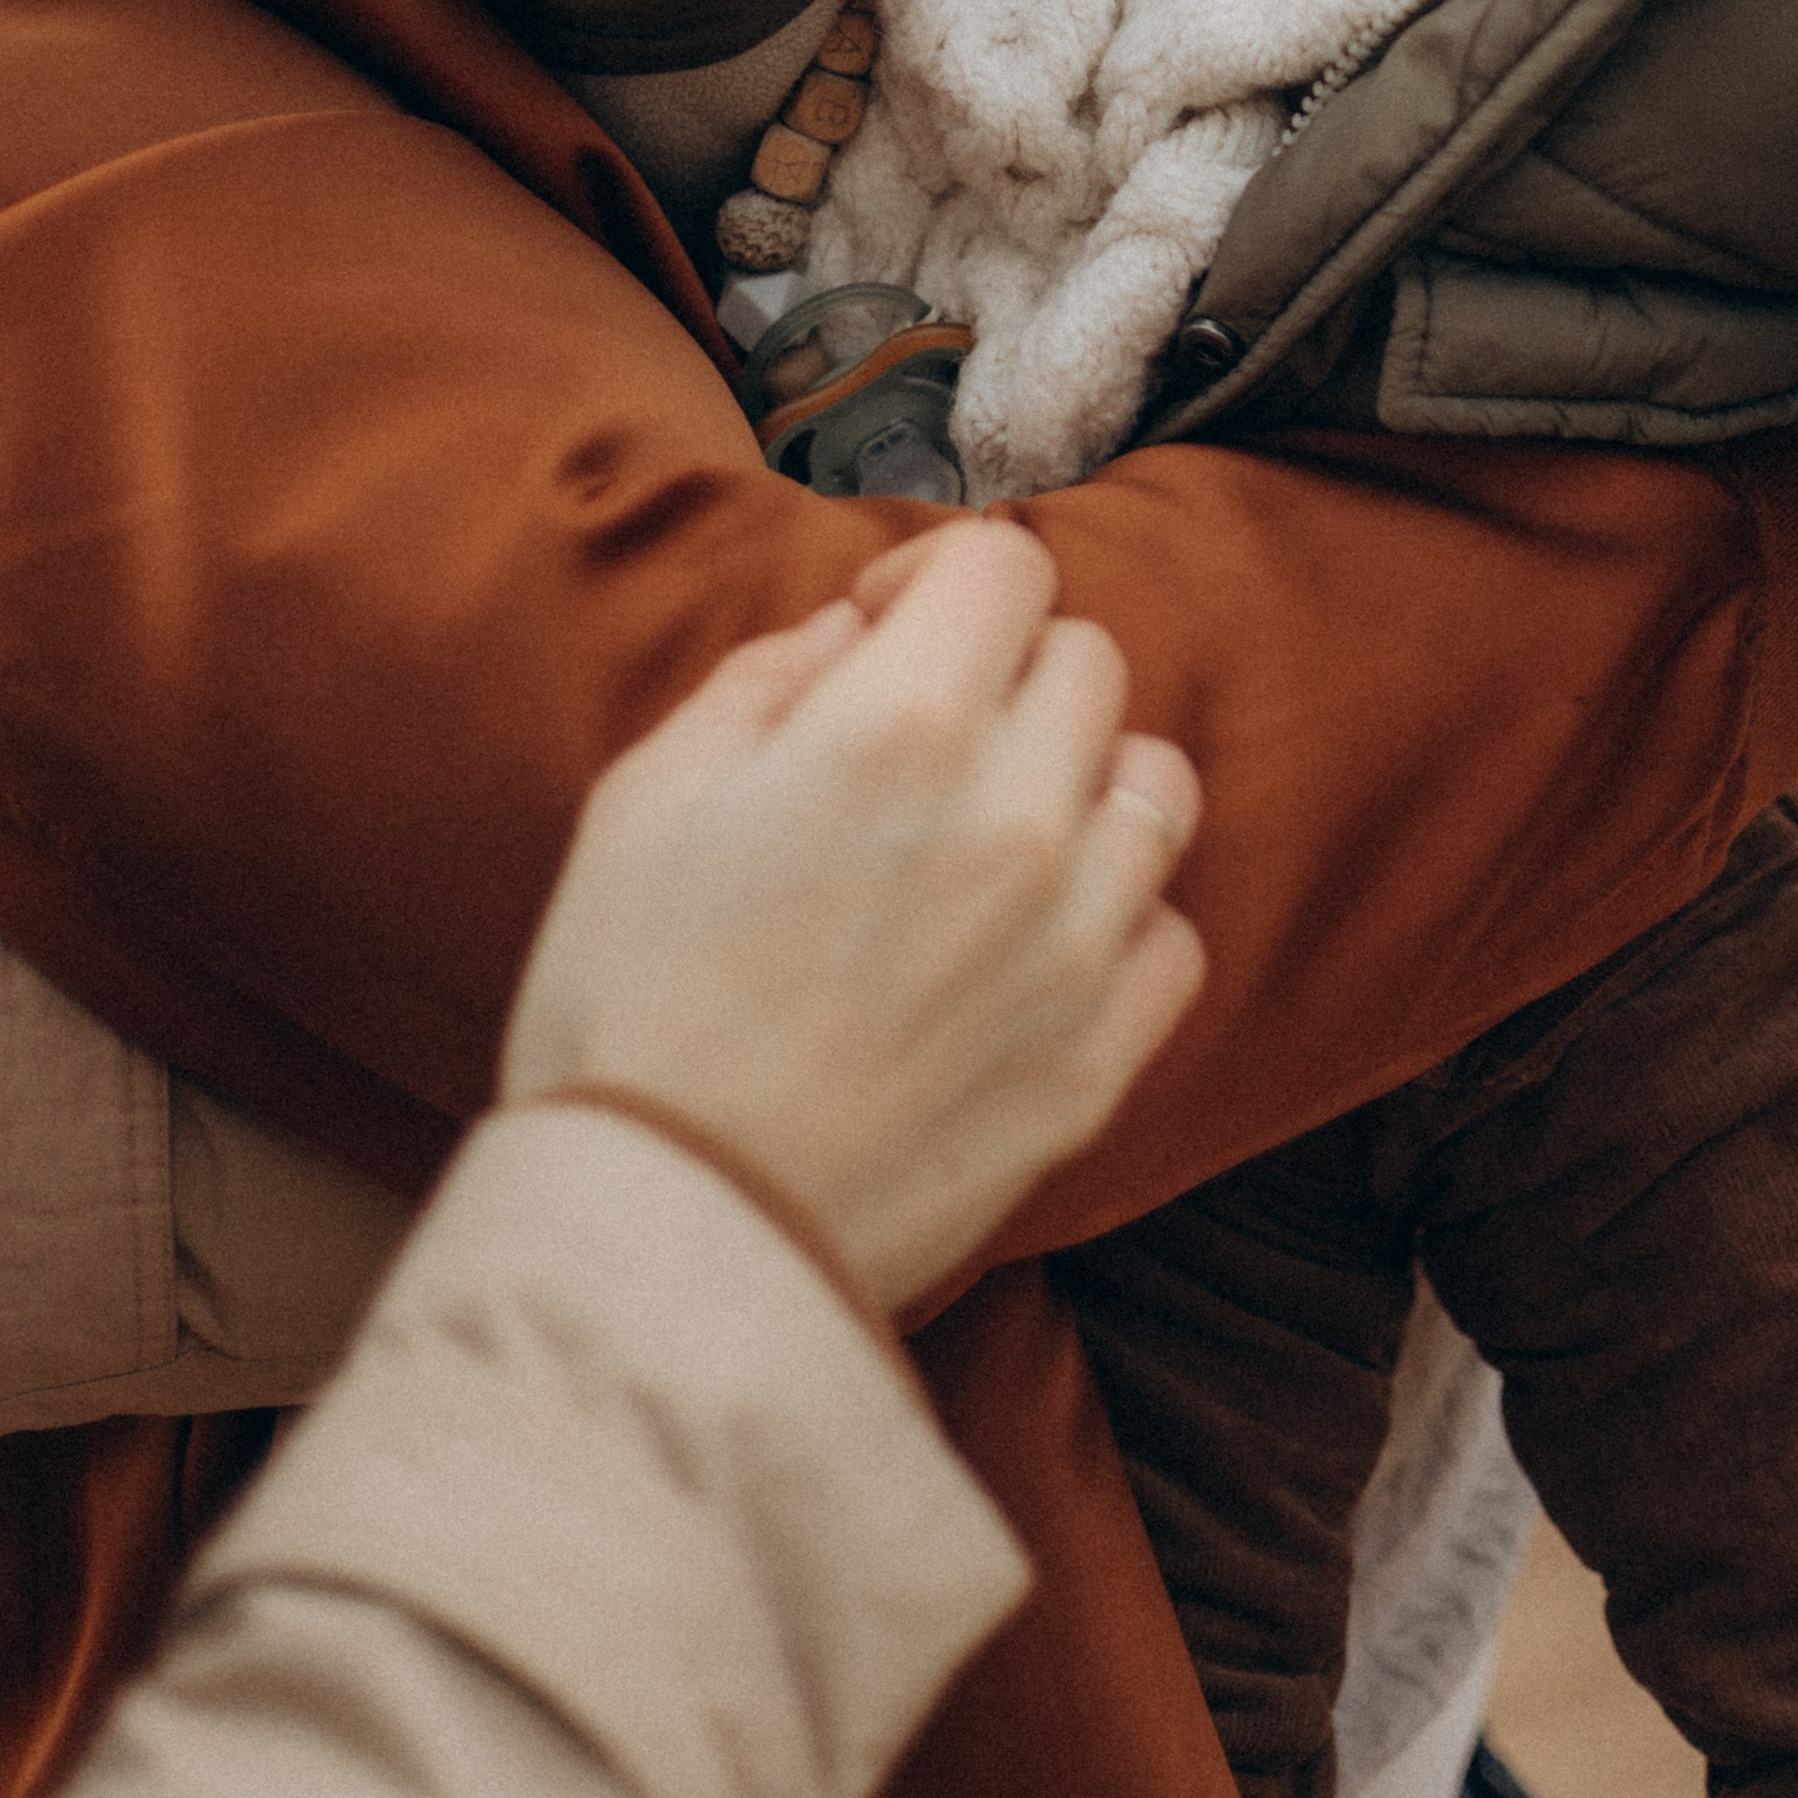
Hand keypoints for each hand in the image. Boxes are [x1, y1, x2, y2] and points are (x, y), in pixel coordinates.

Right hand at [500, 523, 1204, 1305]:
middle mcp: (1017, 814)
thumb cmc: (624, 1005)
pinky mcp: (1099, 1059)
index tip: (893, 626)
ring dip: (1084, 786)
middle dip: (1010, 673)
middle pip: (1091, 662)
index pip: (1008, 562)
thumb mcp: (647, 795)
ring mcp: (1076, 941)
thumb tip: (857, 631)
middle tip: (932, 742)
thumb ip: (767, 679)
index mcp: (901, 725)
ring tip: (997, 838)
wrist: (662, 1234)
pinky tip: (1033, 947)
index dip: (943, 575)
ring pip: (1157, 786)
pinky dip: (1120, 924)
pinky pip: (1173, 934)